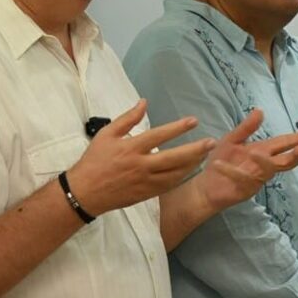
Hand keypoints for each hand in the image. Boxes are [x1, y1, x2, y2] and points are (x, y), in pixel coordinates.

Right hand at [65, 100, 214, 215]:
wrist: (85, 192)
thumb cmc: (95, 160)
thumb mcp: (106, 134)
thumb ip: (127, 118)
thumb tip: (143, 102)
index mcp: (131, 148)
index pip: (159, 135)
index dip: (178, 128)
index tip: (193, 121)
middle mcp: (141, 165)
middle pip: (174, 158)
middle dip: (195, 150)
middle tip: (211, 142)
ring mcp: (145, 182)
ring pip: (175, 174)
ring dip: (192, 164)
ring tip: (205, 155)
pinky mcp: (146, 194)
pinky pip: (169, 185)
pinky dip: (182, 177)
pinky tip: (190, 170)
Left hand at [192, 109, 297, 212]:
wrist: (206, 185)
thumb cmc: (220, 160)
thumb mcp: (232, 140)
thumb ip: (246, 128)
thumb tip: (260, 110)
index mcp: (263, 151)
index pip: (285, 142)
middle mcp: (263, 165)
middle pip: (285, 161)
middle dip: (295, 156)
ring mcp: (256, 179)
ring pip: (267, 171)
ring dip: (263, 162)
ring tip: (253, 153)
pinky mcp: (244, 190)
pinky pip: (242, 179)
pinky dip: (231, 171)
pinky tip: (219, 165)